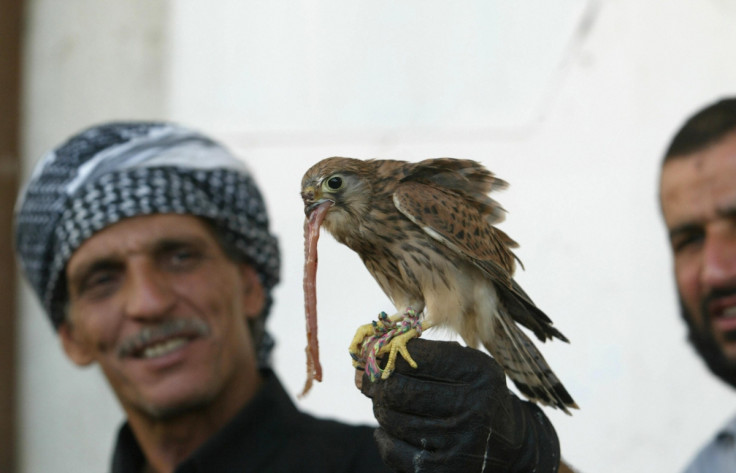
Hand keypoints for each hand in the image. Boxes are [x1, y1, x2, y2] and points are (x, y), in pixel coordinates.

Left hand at [358, 338, 559, 472]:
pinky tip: (391, 430)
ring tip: (386, 404)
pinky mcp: (442, 470)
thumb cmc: (476, 395)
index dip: (388, 353)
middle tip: (372, 382)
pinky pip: (392, 449)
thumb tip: (370, 356)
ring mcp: (457, 442)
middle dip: (377, 384)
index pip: (417, 357)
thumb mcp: (467, 366)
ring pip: (391, 418)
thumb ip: (426, 355)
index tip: (378, 354)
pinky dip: (383, 436)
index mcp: (478, 373)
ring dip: (380, 408)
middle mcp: (472, 407)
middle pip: (397, 389)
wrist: (509, 446)